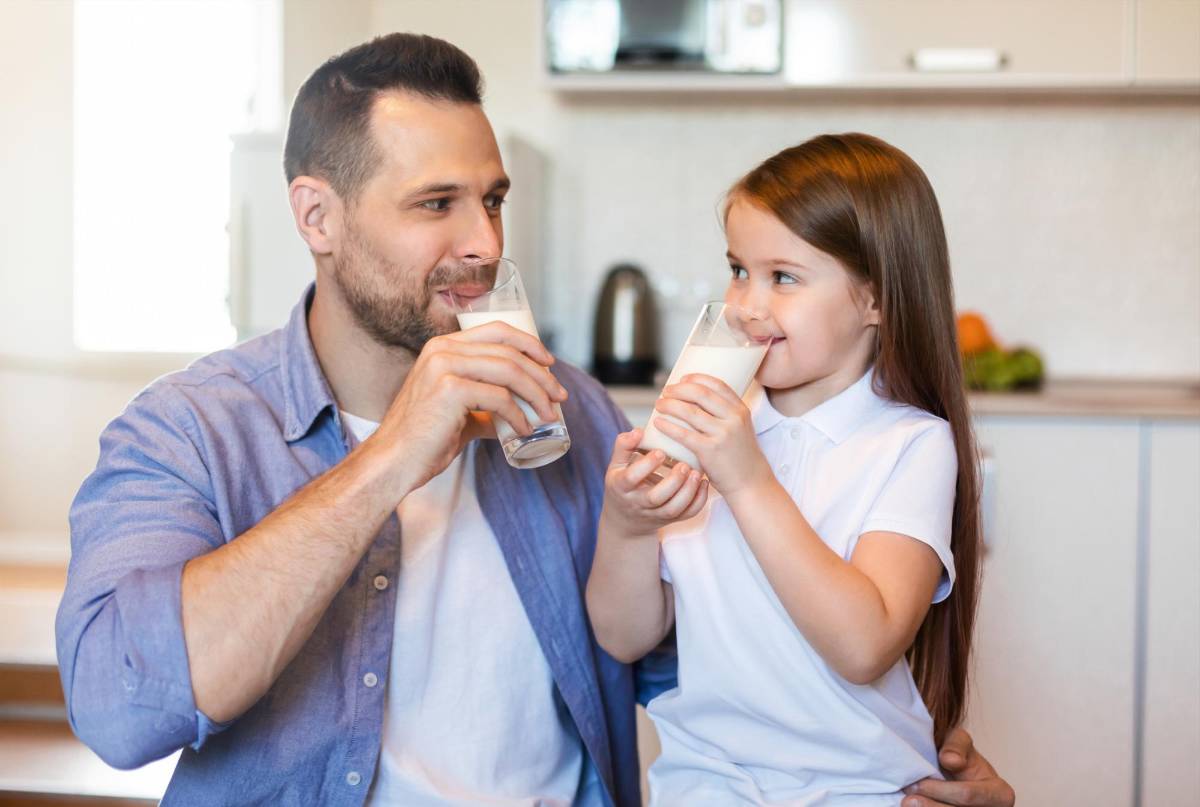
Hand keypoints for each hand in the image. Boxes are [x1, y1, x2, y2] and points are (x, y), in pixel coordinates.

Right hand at [372, 321, 567, 492]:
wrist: (393, 462)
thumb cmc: (423, 441)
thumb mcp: (457, 413)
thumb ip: (483, 409)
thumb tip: (516, 416)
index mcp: (443, 347)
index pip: (497, 330)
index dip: (529, 344)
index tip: (550, 364)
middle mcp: (443, 350)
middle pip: (509, 351)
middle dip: (542, 374)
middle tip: (559, 396)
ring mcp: (445, 366)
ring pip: (509, 371)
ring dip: (537, 394)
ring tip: (549, 415)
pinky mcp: (450, 390)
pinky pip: (499, 397)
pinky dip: (518, 414)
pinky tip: (524, 429)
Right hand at [600, 429, 707, 537]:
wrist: (625, 518)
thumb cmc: (622, 483)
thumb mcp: (616, 464)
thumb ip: (624, 446)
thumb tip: (639, 431)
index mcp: (621, 486)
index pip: (631, 478)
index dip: (646, 465)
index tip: (660, 451)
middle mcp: (637, 503)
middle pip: (655, 498)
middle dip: (672, 482)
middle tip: (684, 465)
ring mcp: (654, 513)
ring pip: (673, 509)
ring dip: (688, 492)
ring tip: (696, 474)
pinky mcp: (669, 519)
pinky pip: (686, 514)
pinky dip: (698, 501)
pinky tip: (703, 483)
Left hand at [651, 374, 772, 496]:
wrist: (751, 484)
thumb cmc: (740, 457)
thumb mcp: (740, 429)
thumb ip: (724, 415)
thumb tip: (695, 402)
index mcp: (741, 410)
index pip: (717, 385)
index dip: (697, 378)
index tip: (682, 379)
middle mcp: (733, 419)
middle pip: (701, 394)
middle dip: (679, 389)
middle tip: (665, 391)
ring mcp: (722, 434)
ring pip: (690, 412)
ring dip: (670, 405)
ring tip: (659, 405)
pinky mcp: (710, 451)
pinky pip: (684, 434)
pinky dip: (668, 426)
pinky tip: (658, 423)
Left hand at [902, 728, 1014, 806]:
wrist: (957, 776)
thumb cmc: (960, 758)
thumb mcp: (960, 742)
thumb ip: (956, 745)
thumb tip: (950, 760)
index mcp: (1000, 793)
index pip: (966, 795)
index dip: (938, 790)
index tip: (917, 784)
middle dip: (929, 806)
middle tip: (907, 800)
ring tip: (908, 804)